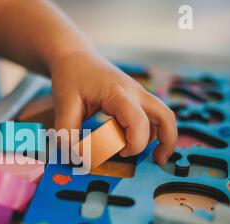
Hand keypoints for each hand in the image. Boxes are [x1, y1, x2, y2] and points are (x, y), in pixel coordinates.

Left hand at [50, 50, 177, 164]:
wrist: (74, 57)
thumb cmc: (70, 78)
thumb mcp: (63, 104)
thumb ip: (68, 132)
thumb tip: (78, 157)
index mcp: (118, 94)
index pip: (138, 121)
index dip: (134, 143)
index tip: (119, 153)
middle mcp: (134, 93)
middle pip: (166, 116)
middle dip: (166, 142)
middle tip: (156, 161)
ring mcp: (138, 94)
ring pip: (164, 115)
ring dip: (164, 136)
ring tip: (156, 157)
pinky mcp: (136, 98)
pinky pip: (154, 115)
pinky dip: (153, 131)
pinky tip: (138, 143)